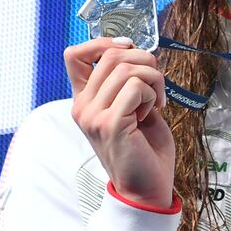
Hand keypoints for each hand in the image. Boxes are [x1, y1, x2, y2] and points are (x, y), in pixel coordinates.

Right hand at [65, 37, 175, 207]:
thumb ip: (126, 81)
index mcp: (85, 100)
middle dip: (145, 62)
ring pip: (126, 68)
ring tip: (155, 102)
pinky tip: (152, 112)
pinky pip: (135, 87)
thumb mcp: (132, 107)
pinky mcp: (110, 124)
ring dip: (153, 79)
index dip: (104, 43)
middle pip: (111, 55)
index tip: (130, 49)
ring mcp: (93, 116)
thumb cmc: (145, 148)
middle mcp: (83, 106)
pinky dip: (151, 94)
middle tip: (156, 86)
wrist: (147, 187)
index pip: (74, 55)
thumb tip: (133, 50)